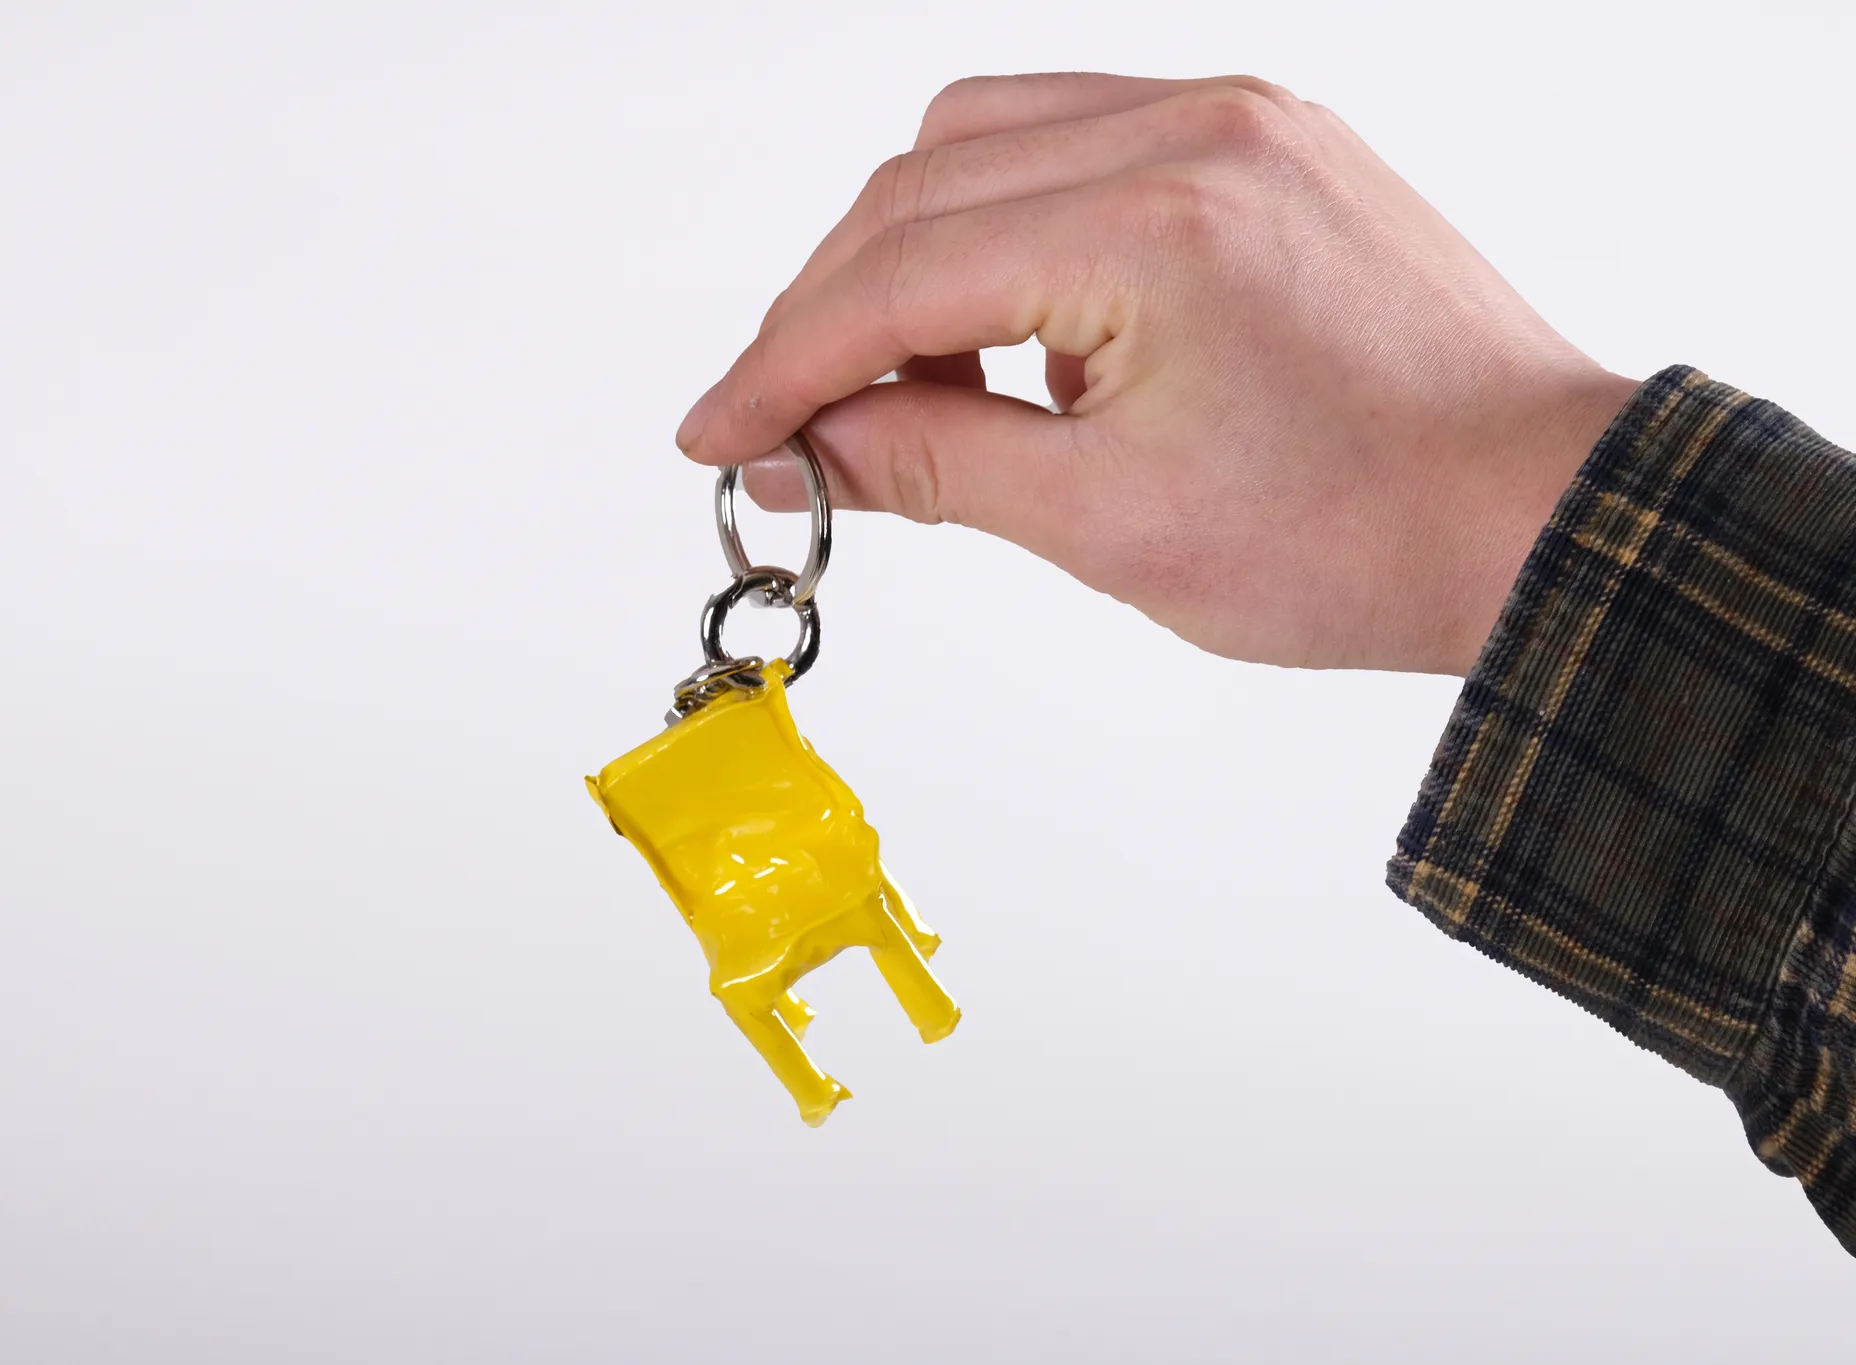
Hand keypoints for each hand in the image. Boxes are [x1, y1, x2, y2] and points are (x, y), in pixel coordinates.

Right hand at [674, 73, 1638, 674]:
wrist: (1537, 517)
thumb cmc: (1364, 535)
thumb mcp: (1112, 525)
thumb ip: (933, 466)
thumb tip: (803, 451)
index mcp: (1156, 221)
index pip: (899, 275)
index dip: (782, 364)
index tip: (716, 436)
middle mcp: (1194, 128)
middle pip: (922, 183)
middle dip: (833, 311)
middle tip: (795, 431)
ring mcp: (1236, 119)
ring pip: (986, 143)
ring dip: (915, 262)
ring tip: (921, 400)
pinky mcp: (1261, 140)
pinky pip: (1077, 148)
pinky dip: (1009, 238)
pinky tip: (1020, 343)